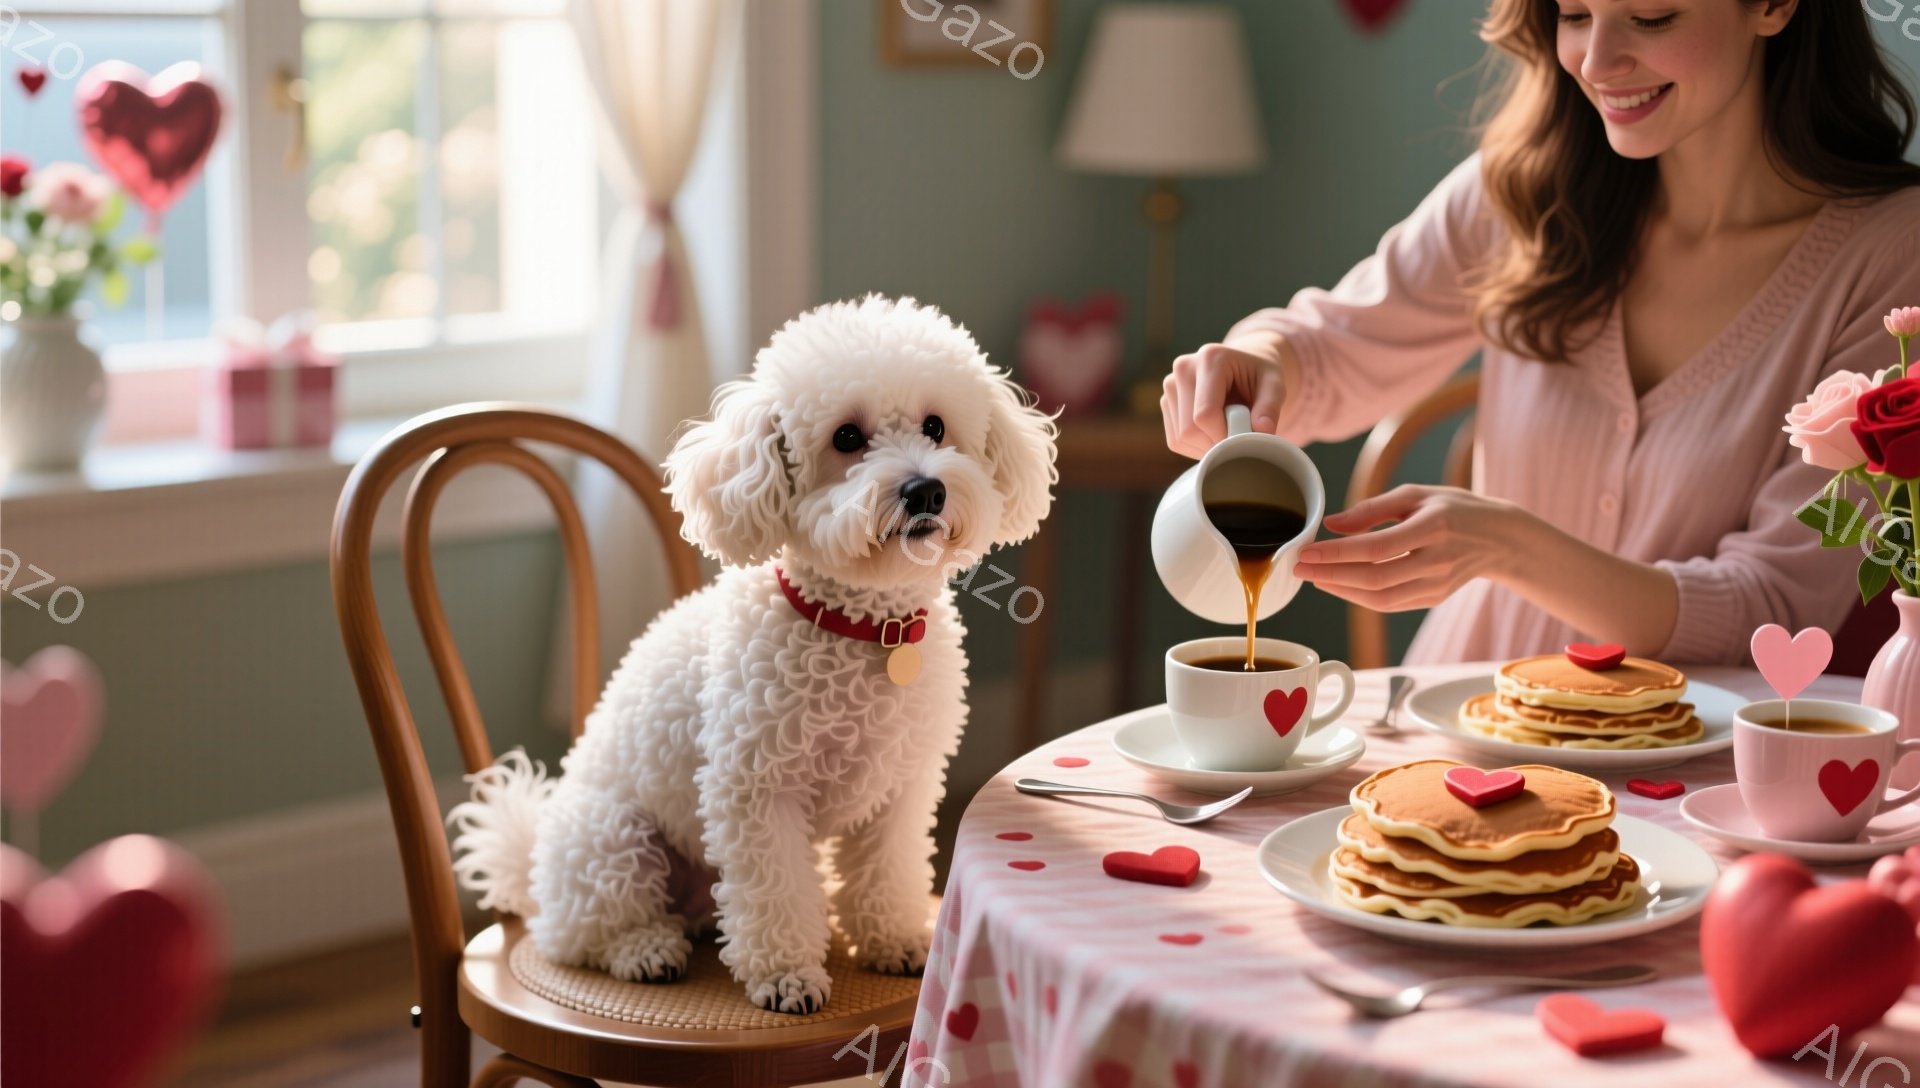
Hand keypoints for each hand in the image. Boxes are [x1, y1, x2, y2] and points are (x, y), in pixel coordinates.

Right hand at [1160, 334, 1287, 457]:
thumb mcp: (1275, 384)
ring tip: (1227, 430)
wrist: (1243, 368)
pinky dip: (1196, 446)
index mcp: (1210, 358)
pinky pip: (1175, 440)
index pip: (1205, 414)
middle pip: (1189, 429)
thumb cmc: (1259, 376)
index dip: (1224, 436)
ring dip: (1206, 446)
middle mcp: (1183, 368)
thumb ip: (1271, 406)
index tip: (1244, 438)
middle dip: (1216, 443)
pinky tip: (1213, 432)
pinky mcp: (1166, 402)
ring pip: (1180, 438)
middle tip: (1238, 437)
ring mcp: (1170, 385)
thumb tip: (1263, 430)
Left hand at [1294, 485, 1530, 610]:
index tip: (1305, 551)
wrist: (1499, 538)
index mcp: (1433, 527)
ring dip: (1340, 590)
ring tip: (1313, 577)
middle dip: (1330, 575)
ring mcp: (1437, 585)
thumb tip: (1331, 524)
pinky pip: (1389, 604)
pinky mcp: (1433, 599)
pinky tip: (1338, 584)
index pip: (1376, 548)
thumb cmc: (1453, 509)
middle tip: (1298, 568)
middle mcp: (1436, 561)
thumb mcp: (1416, 495)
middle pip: (1375, 579)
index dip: (1337, 553)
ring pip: (1380, 598)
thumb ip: (1372, 509)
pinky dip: (1359, 597)